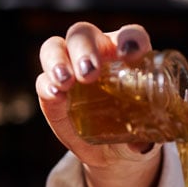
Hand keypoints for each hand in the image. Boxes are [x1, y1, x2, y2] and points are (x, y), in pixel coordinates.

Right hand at [36, 22, 158, 167]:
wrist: (110, 152)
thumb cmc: (133, 132)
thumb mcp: (142, 138)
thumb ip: (144, 140)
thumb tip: (139, 146)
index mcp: (126, 57)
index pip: (130, 37)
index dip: (130, 40)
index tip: (128, 54)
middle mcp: (96, 54)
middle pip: (84, 35)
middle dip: (84, 50)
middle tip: (89, 74)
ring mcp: (69, 70)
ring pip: (55, 48)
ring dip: (58, 61)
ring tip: (65, 81)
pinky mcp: (51, 92)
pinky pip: (43, 81)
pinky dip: (46, 86)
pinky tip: (55, 95)